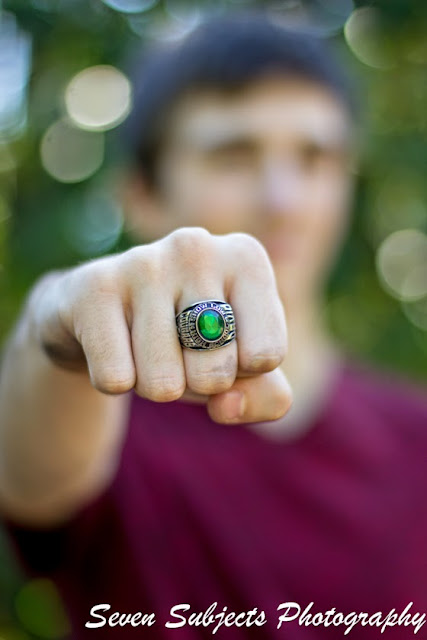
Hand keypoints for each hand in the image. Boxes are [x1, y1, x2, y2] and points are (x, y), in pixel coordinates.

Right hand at [32, 227, 291, 423]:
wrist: (105, 315)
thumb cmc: (188, 340)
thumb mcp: (241, 369)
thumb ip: (267, 398)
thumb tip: (226, 404)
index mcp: (245, 258)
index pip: (266, 356)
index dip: (242, 373)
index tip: (225, 346)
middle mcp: (197, 247)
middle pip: (216, 373)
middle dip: (196, 383)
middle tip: (178, 350)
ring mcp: (143, 262)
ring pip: (163, 384)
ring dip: (154, 384)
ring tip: (144, 347)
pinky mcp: (95, 286)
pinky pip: (116, 379)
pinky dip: (115, 381)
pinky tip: (113, 345)